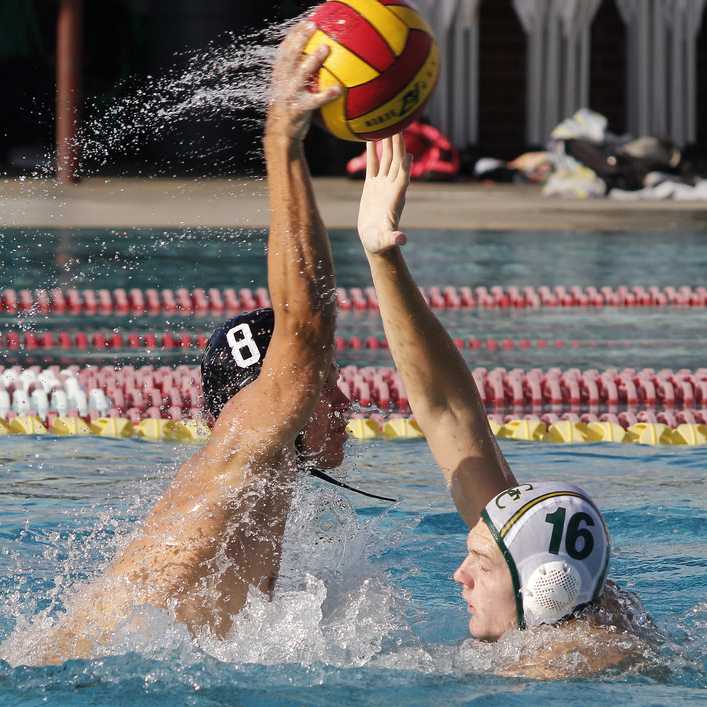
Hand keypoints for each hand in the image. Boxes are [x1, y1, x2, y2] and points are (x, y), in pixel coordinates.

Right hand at [267, 21, 341, 141]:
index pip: (284, 50)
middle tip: (313, 26)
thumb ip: (297, 77)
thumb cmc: (289, 112)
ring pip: (300, 73)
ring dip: (313, 60)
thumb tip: (317, 65)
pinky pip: (315, 101)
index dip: (293, 34)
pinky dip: (327, 95)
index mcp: (279, 76)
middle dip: (300, 39)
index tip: (305, 22)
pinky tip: (339, 90)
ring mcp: (289, 95)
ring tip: (326, 48)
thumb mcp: (288, 92)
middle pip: (289, 55)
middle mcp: (282, 82)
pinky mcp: (298, 110)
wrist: (280, 136)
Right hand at [357, 133, 411, 254]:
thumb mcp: (386, 241)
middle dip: (398, 144)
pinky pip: (374, 164)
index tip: (406, 149)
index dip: (405, 164)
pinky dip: (373, 151)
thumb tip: (402, 240)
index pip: (402, 177)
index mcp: (396, 197)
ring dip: (388, 143)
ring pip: (386, 159)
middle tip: (398, 123)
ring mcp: (382, 185)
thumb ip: (394, 239)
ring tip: (387, 123)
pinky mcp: (372, 186)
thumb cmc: (380, 243)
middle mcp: (392, 187)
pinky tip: (370, 137)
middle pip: (396, 162)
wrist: (374, 241)